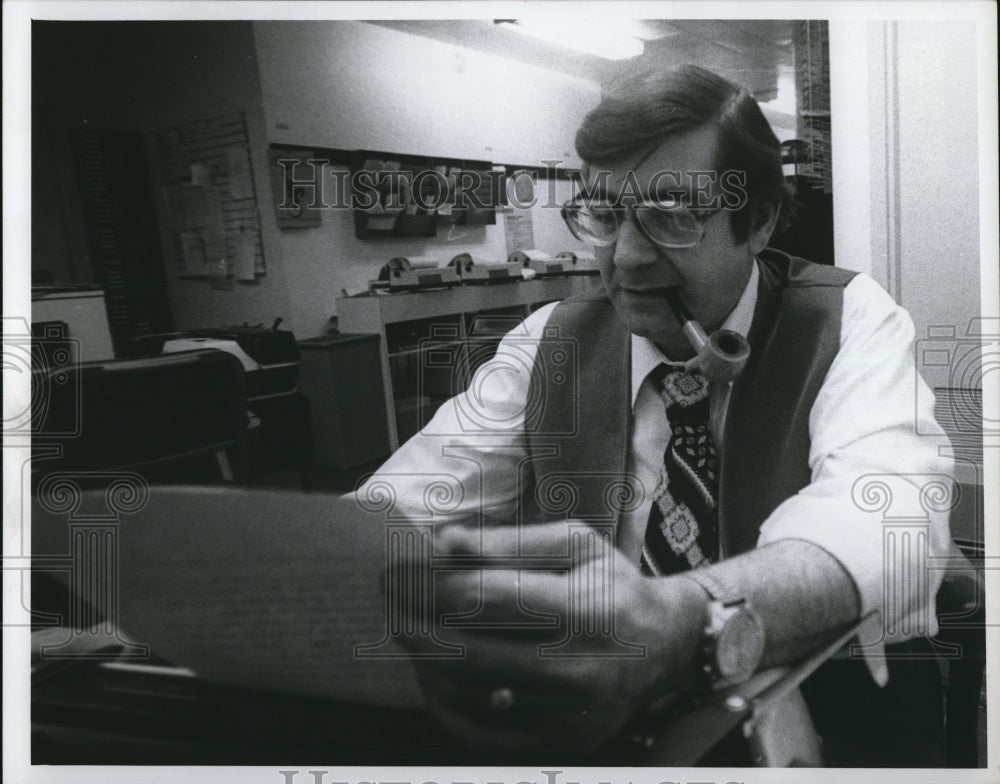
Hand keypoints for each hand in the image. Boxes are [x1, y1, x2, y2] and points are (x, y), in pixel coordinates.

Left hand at [390, 520, 703, 750]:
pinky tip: (432, 674)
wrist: (665, 649)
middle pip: (467, 652)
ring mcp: (566, 714)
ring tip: (410, 632)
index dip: (429, 586)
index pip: (485, 598)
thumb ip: (509, 542)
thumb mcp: (575, 545)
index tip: (396, 574)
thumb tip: (445, 543)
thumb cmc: (612, 585)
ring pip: (467, 694)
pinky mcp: (558, 742)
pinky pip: (480, 732)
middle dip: (413, 625)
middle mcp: (576, 668)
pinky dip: (443, 703)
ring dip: (424, 661)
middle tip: (390, 603)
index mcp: (583, 608)